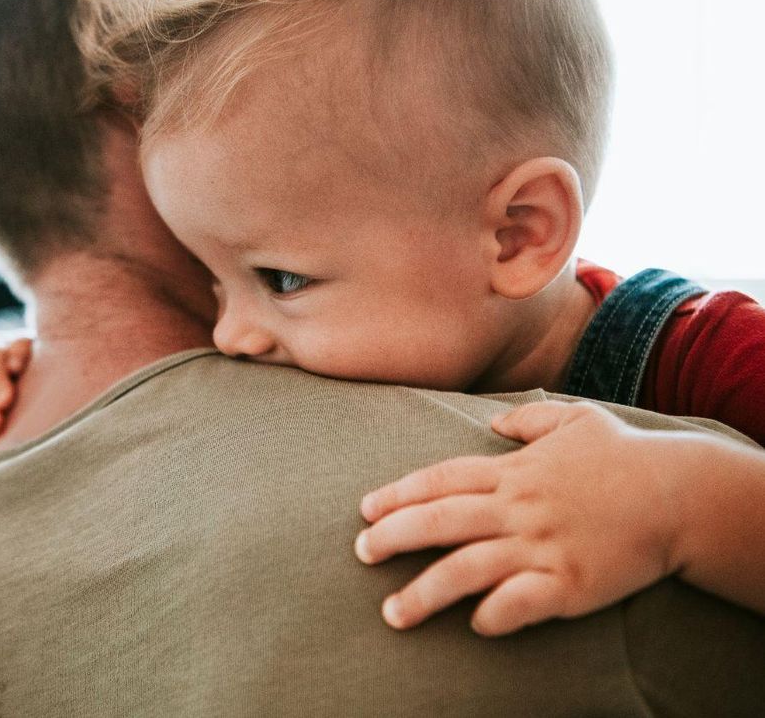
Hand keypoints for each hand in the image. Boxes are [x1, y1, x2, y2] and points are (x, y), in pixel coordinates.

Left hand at [354, 401, 684, 635]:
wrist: (682, 494)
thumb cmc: (626, 455)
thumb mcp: (575, 418)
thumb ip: (529, 417)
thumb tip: (494, 420)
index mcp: (514, 471)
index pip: (442, 479)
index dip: (399, 493)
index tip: (365, 509)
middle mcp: (519, 507)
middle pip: (441, 519)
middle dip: (393, 536)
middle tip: (360, 553)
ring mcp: (542, 545)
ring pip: (467, 567)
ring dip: (424, 591)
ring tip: (392, 613)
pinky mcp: (570, 582)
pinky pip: (520, 602)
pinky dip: (493, 615)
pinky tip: (474, 624)